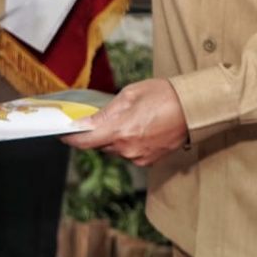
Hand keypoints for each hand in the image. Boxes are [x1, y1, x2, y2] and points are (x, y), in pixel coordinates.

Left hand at [62, 78, 188, 165]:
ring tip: (128, 119)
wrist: (193, 109)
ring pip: (114, 149)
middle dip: (97, 133)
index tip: (62, 133)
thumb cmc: (163, 96)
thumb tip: (87, 123)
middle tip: (101, 117)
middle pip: (99, 145)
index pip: (85, 142)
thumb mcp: (129, 96)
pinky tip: (138, 128)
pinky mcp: (148, 161)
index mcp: (120, 131)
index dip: (70, 138)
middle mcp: (127, 149)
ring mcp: (139, 157)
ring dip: (114, 137)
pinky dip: (127, 142)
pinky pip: (128, 153)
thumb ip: (105, 113)